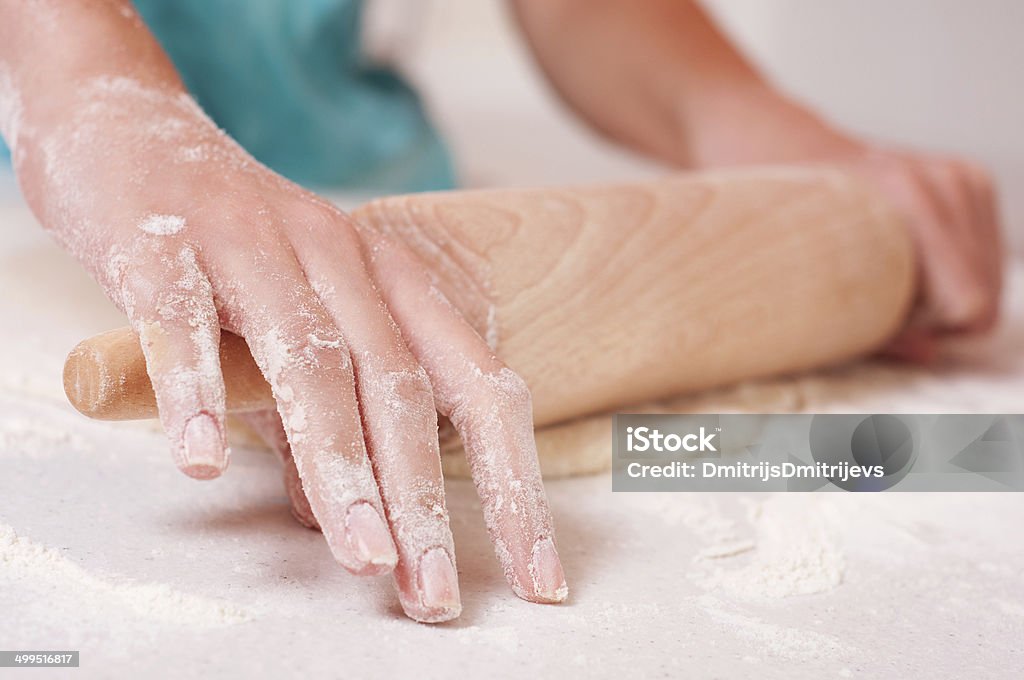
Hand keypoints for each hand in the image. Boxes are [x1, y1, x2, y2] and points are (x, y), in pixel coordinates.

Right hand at [16, 76, 565, 621]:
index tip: (536, 576)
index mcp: (393, 278)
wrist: (131, 130)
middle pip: (401, 386)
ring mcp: (255, 241)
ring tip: (362, 555)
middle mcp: (340, 256)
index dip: (514, 484)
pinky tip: (201, 461)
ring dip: (340, 466)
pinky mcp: (166, 237)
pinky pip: (185, 318)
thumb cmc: (236, 246)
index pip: (479, 387)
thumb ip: (322, 412)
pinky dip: (196, 387)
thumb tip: (331, 507)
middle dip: (424, 498)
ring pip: (311, 362)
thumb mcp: (301, 325)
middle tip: (435, 593)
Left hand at [683, 91, 1003, 359]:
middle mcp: (946, 181)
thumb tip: (930, 351)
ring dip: (940, 295)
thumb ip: (868, 326)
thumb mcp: (800, 284)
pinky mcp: (971, 180)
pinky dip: (948, 274)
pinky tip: (901, 261)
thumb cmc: (779, 220)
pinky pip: (984, 259)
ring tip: (880, 275)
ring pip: (987, 281)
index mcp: (909, 197)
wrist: (777, 147)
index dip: (919, 328)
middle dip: (931, 315)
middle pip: (982, 298)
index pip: (967, 303)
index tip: (866, 312)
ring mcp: (964, 176)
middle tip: (869, 296)